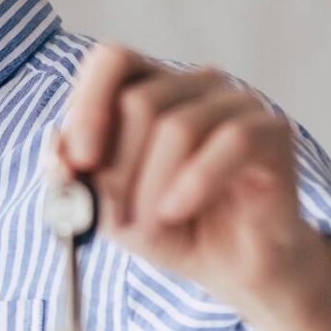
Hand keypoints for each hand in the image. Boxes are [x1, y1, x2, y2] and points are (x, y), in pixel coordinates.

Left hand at [57, 44, 325, 312]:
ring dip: (153, 188)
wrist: (236, 269)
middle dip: (120, 171)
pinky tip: (177, 212)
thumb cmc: (172, 228)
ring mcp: (237, 101)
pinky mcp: (272, 131)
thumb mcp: (108, 207)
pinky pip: (230, 142)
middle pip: (140, 101)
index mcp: (150, 87)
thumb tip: (57, 146)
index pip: (113, 60)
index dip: (88, 105)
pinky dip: (195, 181)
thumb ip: (78, 175)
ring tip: (153, 226)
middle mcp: (194, 84)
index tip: (79, 160)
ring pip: (179, 127)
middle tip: (120, 219)